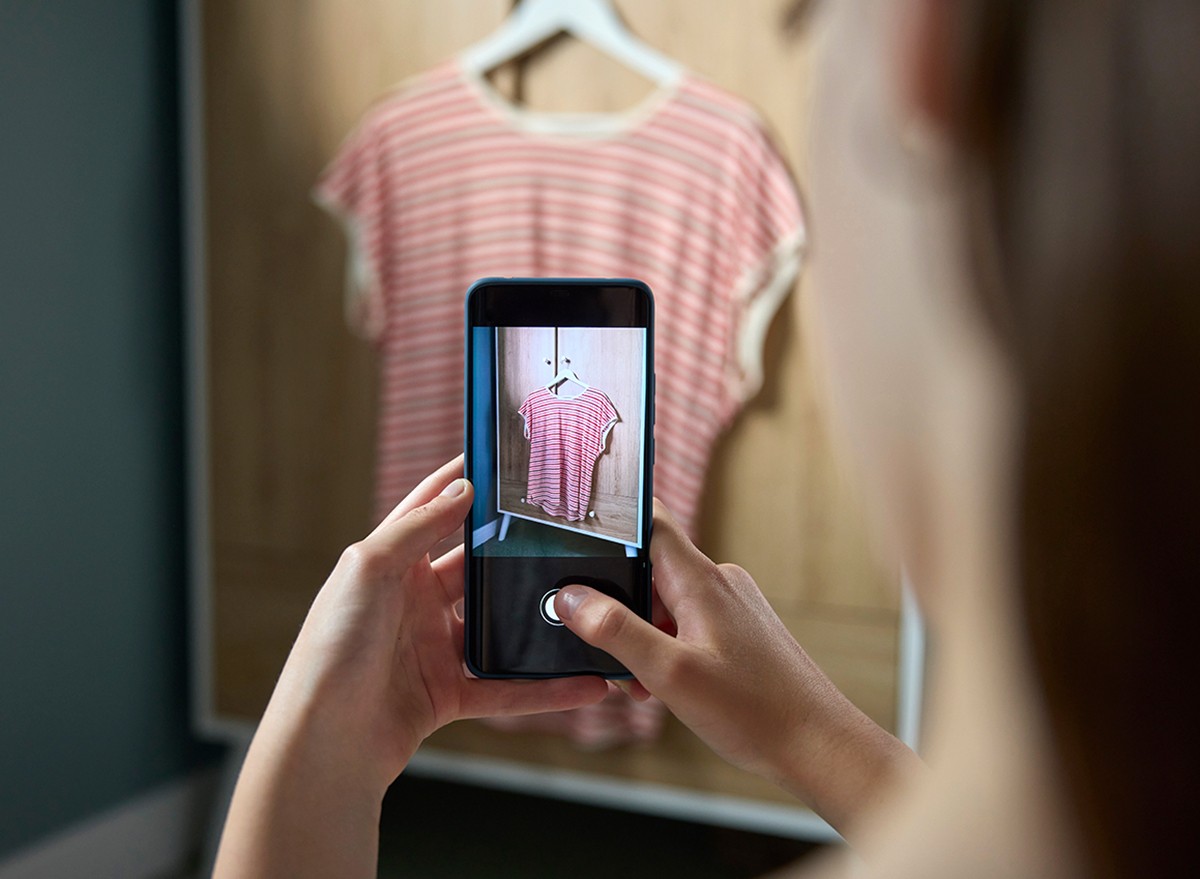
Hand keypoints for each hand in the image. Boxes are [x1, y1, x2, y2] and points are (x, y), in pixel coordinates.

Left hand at [265, 455, 608, 786]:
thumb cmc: (330, 650)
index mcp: (389, 565)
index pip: (431, 510)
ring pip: (498, 628)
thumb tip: (461, 488)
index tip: (502, 460)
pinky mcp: (448, 693)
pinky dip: (545, 689)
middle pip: (476, 568)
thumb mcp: (367, 570)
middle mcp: (413, 602)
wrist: (323, 742)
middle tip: (565, 533)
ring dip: (537, 623)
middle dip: (515, 554)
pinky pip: (506, 688)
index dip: (461, 483)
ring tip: (584, 607)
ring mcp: (432, 648)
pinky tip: (584, 682)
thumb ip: (416, 526)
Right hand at [554, 499, 919, 835]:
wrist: (818, 744)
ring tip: (640, 681)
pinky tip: (666, 686)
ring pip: (668, 602)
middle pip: (652, 568)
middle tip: (605, 646)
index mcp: (702, 581)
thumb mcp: (670, 674)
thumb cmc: (755, 712)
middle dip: (620, 604)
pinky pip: (689, 624)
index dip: (612, 522)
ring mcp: (733, 606)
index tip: (576, 537)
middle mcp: (720, 583)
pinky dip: (668, 648)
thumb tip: (571, 598)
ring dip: (644, 635)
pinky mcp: (741, 630)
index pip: (651, 523)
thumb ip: (617, 632)